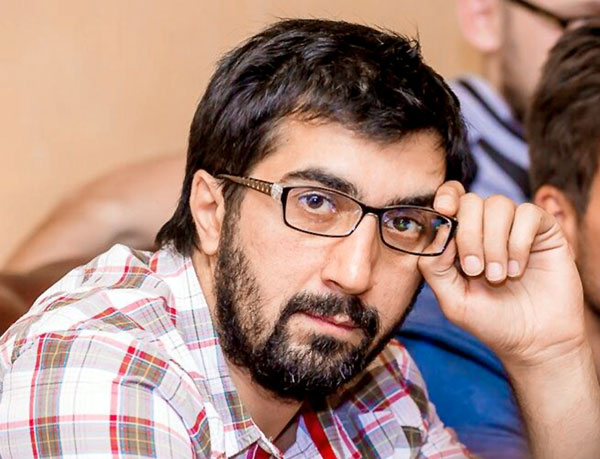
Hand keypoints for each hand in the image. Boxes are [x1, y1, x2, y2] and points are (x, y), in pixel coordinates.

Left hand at [418, 181, 585, 367]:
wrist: (535, 341)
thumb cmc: (491, 320)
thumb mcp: (451, 298)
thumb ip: (434, 266)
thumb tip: (438, 230)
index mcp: (461, 238)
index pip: (451, 199)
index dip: (446, 197)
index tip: (443, 210)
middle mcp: (487, 227)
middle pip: (471, 202)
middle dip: (468, 235)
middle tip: (474, 270)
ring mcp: (516, 227)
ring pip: (498, 205)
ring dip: (493, 243)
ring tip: (498, 277)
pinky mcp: (545, 231)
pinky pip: (528, 214)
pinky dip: (518, 242)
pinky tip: (518, 269)